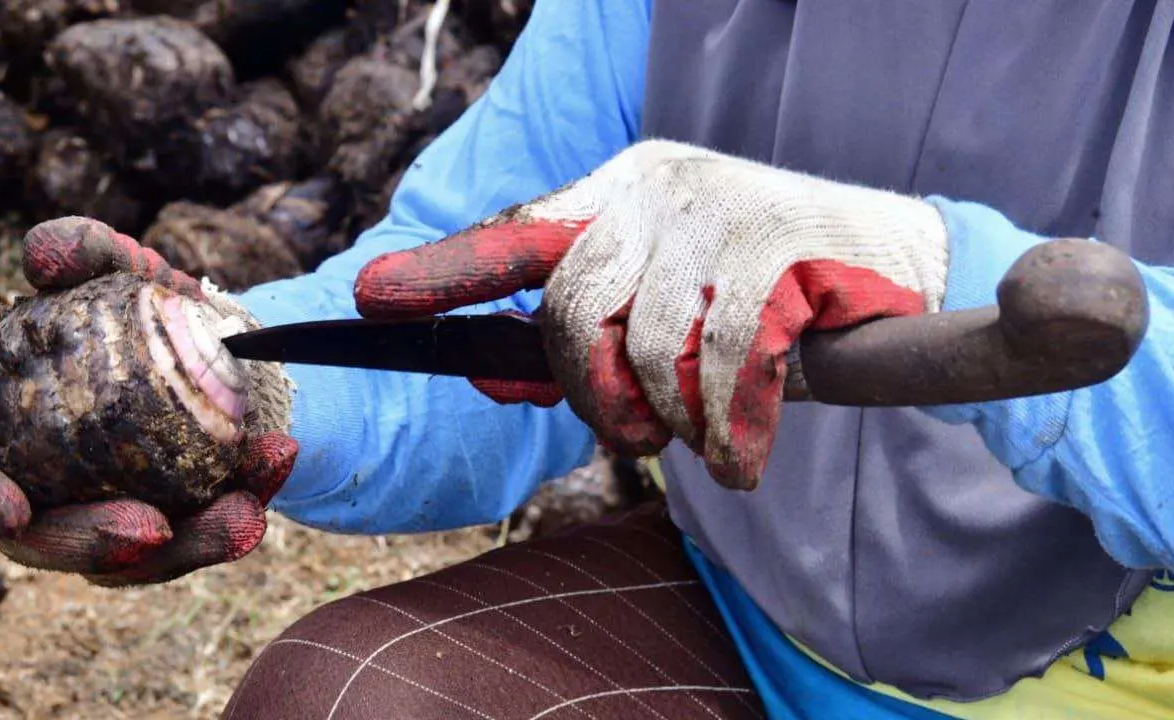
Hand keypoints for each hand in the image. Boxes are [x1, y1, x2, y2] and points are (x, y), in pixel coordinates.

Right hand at [0, 217, 297, 585]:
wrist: (219, 340)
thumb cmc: (142, 309)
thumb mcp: (120, 269)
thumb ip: (82, 250)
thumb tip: (44, 257)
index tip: (13, 509)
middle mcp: (43, 488)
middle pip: (48, 542)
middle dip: (97, 543)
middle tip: (154, 528)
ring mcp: (110, 518)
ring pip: (139, 560)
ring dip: (195, 543)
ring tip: (245, 513)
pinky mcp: (176, 530)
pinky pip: (206, 532)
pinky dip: (249, 498)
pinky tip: (279, 463)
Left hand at [352, 140, 950, 489]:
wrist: (895, 261)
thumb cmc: (766, 293)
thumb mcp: (668, 306)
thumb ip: (589, 341)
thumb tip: (499, 387)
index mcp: (620, 192)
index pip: (515, 234)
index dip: (441, 271)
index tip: (369, 298)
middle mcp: (657, 191)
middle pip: (571, 312)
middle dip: (596, 399)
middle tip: (640, 438)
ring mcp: (717, 215)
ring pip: (647, 349)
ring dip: (675, 420)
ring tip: (707, 435)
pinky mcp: (776, 251)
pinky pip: (722, 365)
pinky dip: (729, 429)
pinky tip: (743, 454)